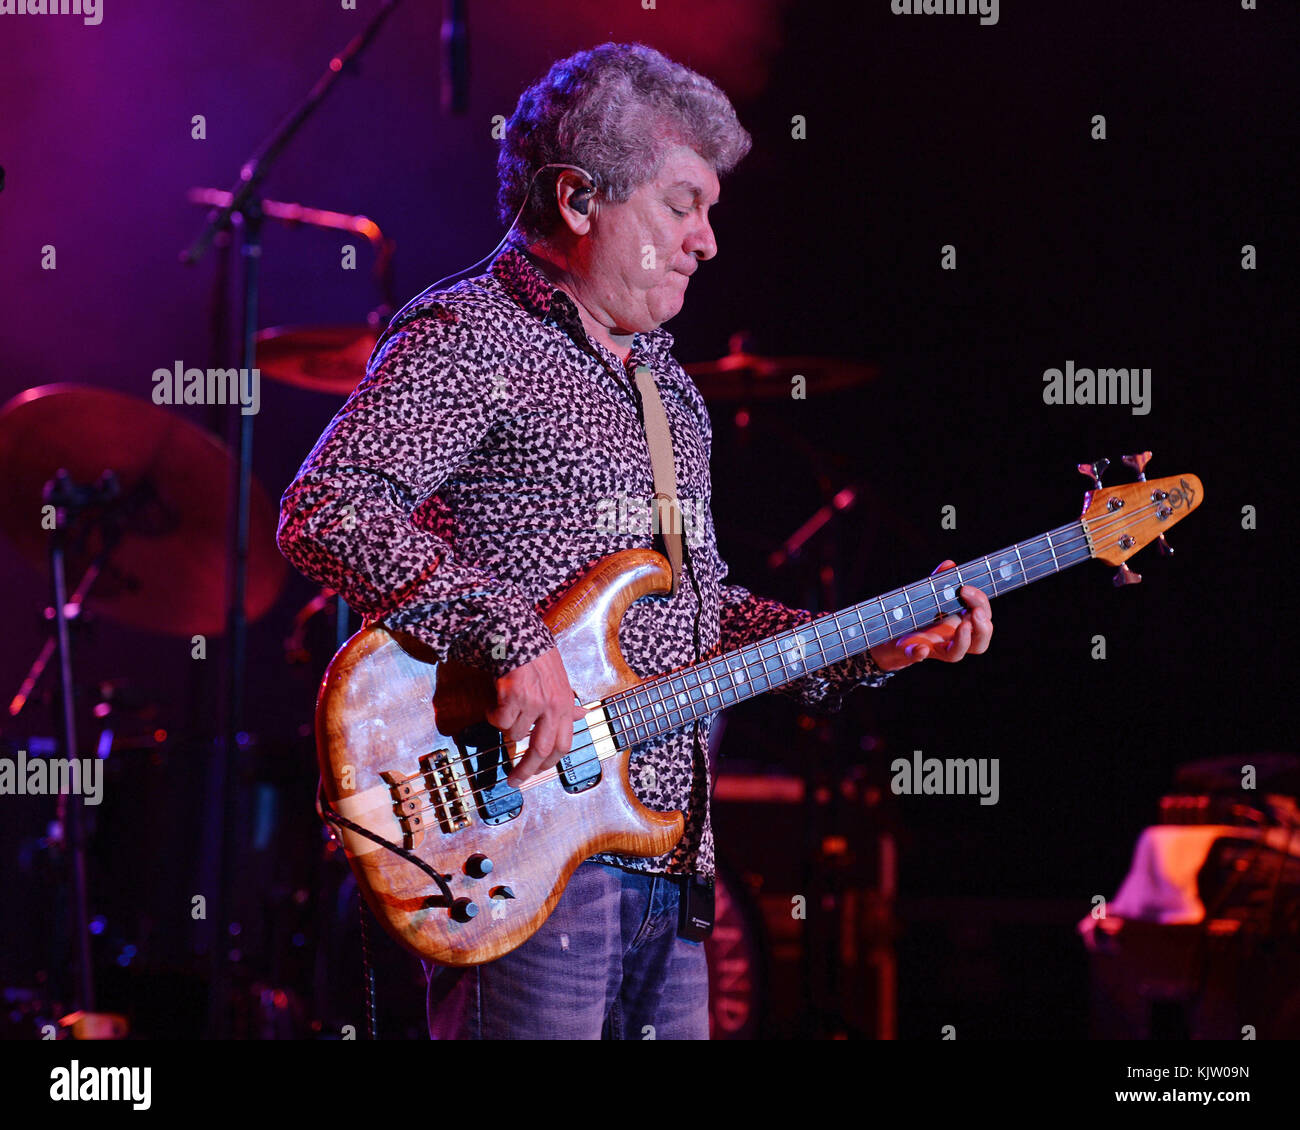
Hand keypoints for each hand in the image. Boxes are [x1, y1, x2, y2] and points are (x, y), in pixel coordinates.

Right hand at [490, 648, 586, 785]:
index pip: (564, 745)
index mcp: (565, 704)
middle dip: (526, 770)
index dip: (550, 763)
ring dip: (507, 725)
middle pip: (541, 751)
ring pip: (515, 734)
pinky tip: (497, 700)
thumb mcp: (559, 679)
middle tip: (514, 780)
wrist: (518, 634)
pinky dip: (494, 714)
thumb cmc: (537, 656)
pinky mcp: (513, 697)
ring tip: (506, 706)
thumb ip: (567, 701)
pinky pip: (500, 720)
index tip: (538, 772)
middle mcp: (552, 706)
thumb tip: (582, 715)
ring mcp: (534, 702)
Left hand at [868, 560, 992, 672]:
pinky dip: (919, 652)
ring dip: (963, 641)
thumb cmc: (918, 614)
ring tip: (964, 625)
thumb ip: (940, 581)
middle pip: (979, 643)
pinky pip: (917, 656)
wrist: (891, 635)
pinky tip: (922, 648)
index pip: (983, 617)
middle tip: (975, 612)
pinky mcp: (912, 651)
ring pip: (955, 655)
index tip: (966, 588)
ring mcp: (933, 649)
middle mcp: (952, 641)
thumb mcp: (930, 595)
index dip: (980, 602)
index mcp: (962, 624)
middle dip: (982, 626)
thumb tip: (949, 565)